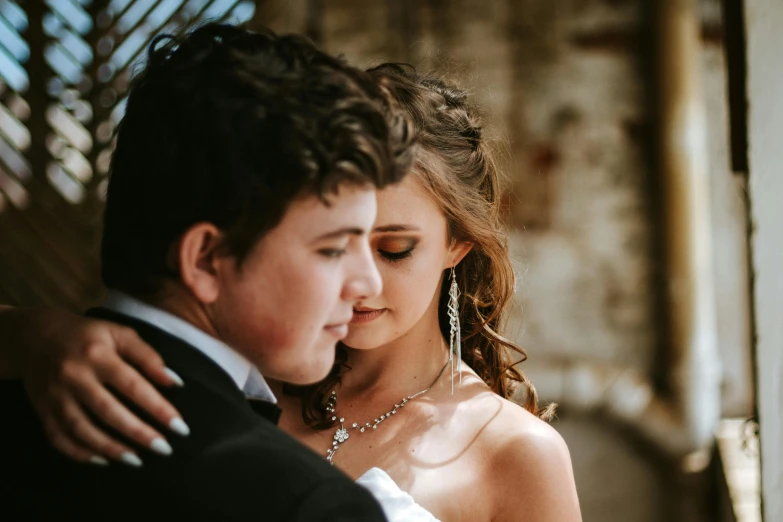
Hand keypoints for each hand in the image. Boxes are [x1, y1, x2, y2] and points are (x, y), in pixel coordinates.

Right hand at [15, 308, 189, 466]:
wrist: (35, 337)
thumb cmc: (88, 336)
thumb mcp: (120, 334)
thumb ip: (148, 356)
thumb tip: (175, 382)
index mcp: (98, 355)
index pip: (133, 385)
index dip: (158, 408)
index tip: (179, 427)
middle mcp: (74, 376)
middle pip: (108, 411)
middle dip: (138, 433)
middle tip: (164, 449)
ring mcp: (55, 395)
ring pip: (82, 429)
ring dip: (111, 448)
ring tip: (137, 460)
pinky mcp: (42, 410)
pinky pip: (58, 437)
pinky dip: (80, 453)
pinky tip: (102, 460)